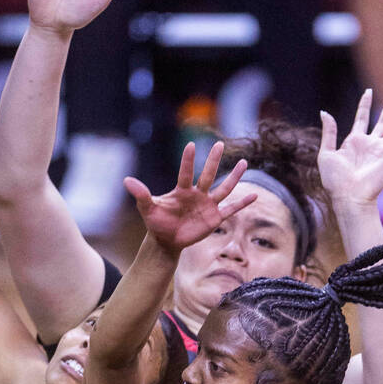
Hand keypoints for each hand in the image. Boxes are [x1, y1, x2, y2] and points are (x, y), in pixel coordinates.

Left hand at [124, 141, 253, 253]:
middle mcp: (197, 194)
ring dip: (234, 176)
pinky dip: (243, 203)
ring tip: (244, 162)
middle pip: (208, 175)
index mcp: (181, 190)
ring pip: (224, 188)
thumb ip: (141, 195)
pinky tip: (255, 195)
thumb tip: (127, 180)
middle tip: (219, 144)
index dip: (188, 161)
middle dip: (213, 161)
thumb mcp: (147, 209)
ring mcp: (208, 205)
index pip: (185, 173)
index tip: (191, 145)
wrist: (166, 240)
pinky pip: (231, 209)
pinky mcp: (215, 218)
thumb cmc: (156, 223)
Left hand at [318, 90, 382, 206]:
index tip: (368, 92)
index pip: (361, 117)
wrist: (349, 196)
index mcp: (354, 141)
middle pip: (382, 120)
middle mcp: (370, 144)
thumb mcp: (326, 153)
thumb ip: (328, 132)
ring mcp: (382, 150)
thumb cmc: (335, 180)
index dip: (365, 104)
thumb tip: (324, 112)